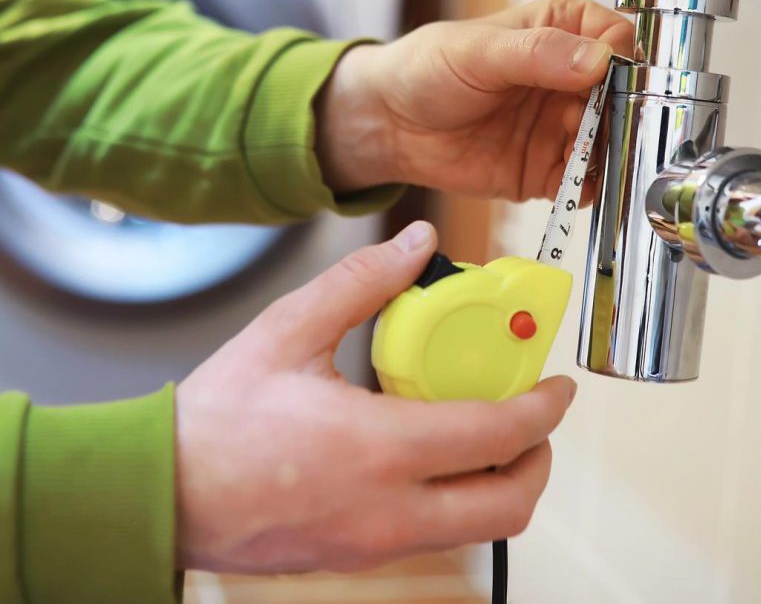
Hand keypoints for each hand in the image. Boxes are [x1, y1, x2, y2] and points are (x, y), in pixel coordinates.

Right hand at [175, 221, 575, 573]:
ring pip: (475, 528)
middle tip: (534, 417)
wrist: (161, 493)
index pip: (494, 436)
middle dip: (539, 460)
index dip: (542, 410)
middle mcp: (387, 512)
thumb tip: (418, 244)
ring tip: (487, 429)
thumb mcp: (289, 329)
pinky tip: (430, 450)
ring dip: (500, 481)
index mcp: (378, 451)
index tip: (560, 387)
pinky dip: (456, 496)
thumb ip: (362, 281)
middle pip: (507, 506)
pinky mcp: (358, 556)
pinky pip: (434, 534)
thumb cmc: (218, 418)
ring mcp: (374, 545)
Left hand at [317, 0, 632, 198]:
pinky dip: (588, 185)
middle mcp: (569, 78)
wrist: (390, 124)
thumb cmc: (427, 70)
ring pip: (610, 141)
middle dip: (622, 115)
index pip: (616, 38)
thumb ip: (538, 54)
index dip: (624, 60)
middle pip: (623, 96)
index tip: (615, 81)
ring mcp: (562, 125)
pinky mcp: (548, 167)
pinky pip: (585, 180)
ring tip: (587, 156)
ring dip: (608, 153)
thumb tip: (599, 58)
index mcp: (561, 31)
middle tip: (605, 128)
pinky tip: (576, 181)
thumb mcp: (479, 51)